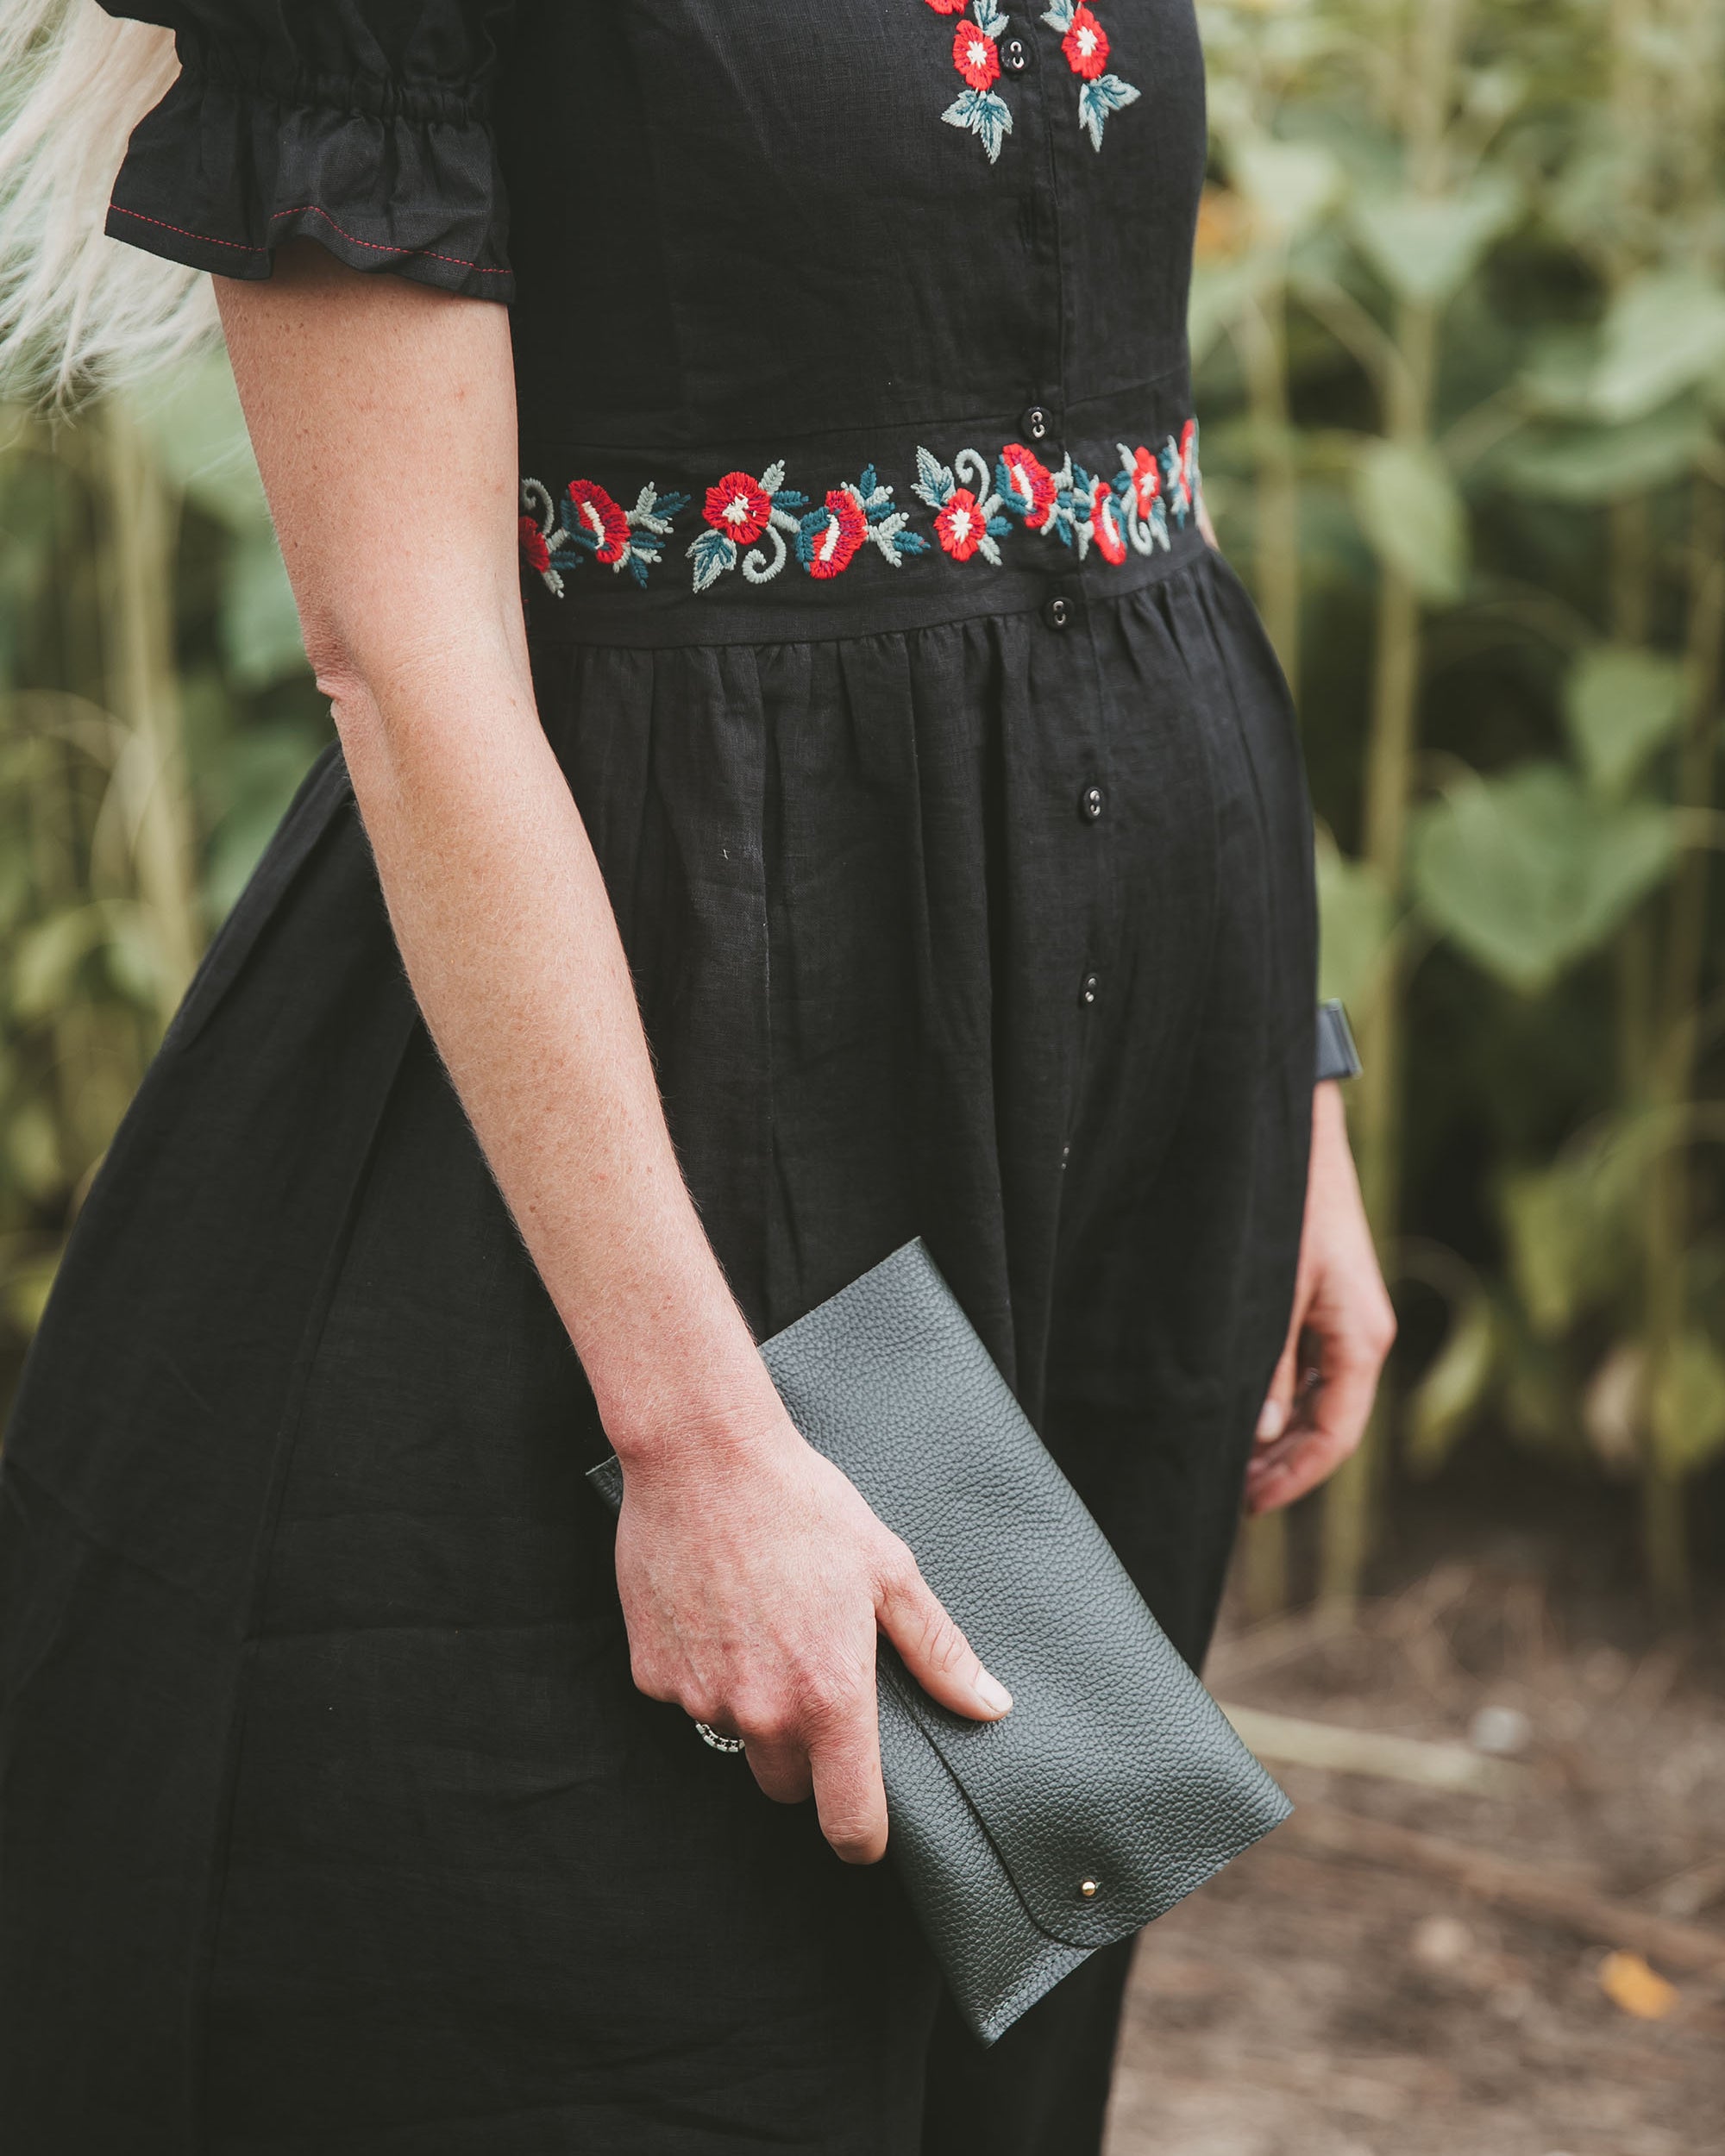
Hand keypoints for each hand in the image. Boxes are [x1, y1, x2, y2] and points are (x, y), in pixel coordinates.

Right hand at [611, 1400, 1011, 1863]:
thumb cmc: (805, 1505)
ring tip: (764, 1625)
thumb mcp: (889, 1572)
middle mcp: (761, 1713)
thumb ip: (939, 1651)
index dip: (862, 1838)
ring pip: (736, 1738)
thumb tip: (990, 1706)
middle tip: (815, 1679)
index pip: (848, 1823)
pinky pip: (687, 1698)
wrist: (704, 1457)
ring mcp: (699, 1697)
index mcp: (829, 1697)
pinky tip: (718, 1610)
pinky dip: (703, 1671)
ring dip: (753, 1707)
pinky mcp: (651, 1673)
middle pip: (788, 1786)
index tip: (866, 1829)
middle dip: (806, 1756)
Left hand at [1244, 1082, 1395, 1515]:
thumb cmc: (1288, 1205)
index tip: (1249, 1504)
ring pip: (1318, 1398)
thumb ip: (1270, 1364)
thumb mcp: (1273, 1289)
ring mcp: (1347, 1318)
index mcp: (1362, 1339)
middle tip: (1231, 1494)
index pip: (1335, 1436)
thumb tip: (1263, 1433)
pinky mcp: (1328, 1300)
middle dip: (1283, 1465)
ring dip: (1279, 1434)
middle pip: (1329, 1425)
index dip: (1293, 1479)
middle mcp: (1363, 1334)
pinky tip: (1244, 1408)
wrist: (1294, 1132)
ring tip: (1230, 1460)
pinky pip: (1311, 1367)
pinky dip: (1281, 1397)